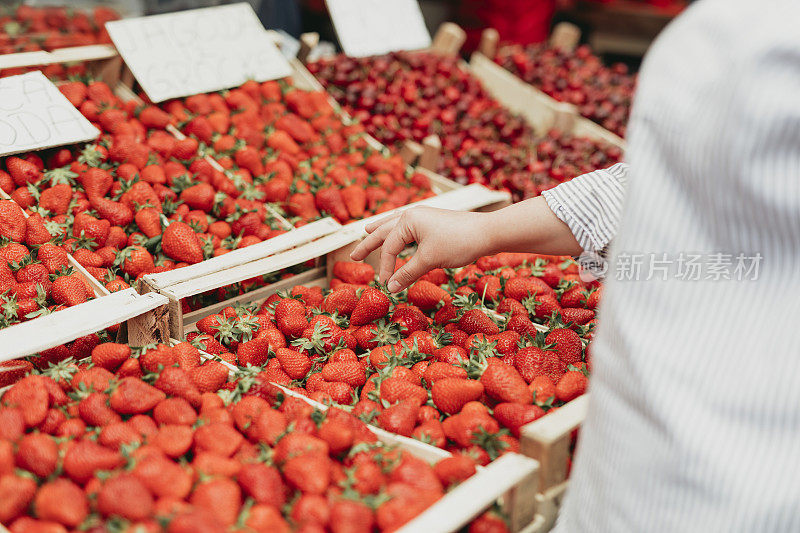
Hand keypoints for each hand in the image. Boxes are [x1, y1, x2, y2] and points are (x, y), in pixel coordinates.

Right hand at [350, 207, 492, 291]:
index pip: (389, 247)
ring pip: (395, 224)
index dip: (386, 268)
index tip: (386, 286)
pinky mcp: (433, 221)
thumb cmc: (458, 243)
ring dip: (380, 232)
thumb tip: (390, 288)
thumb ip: (408, 273)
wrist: (488, 232)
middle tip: (353, 255)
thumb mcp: (430, 260)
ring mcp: (423, 216)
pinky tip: (398, 232)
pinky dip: (397, 231)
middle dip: (369, 243)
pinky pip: (407, 226)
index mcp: (408, 220)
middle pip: (384, 230)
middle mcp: (412, 215)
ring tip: (366, 231)